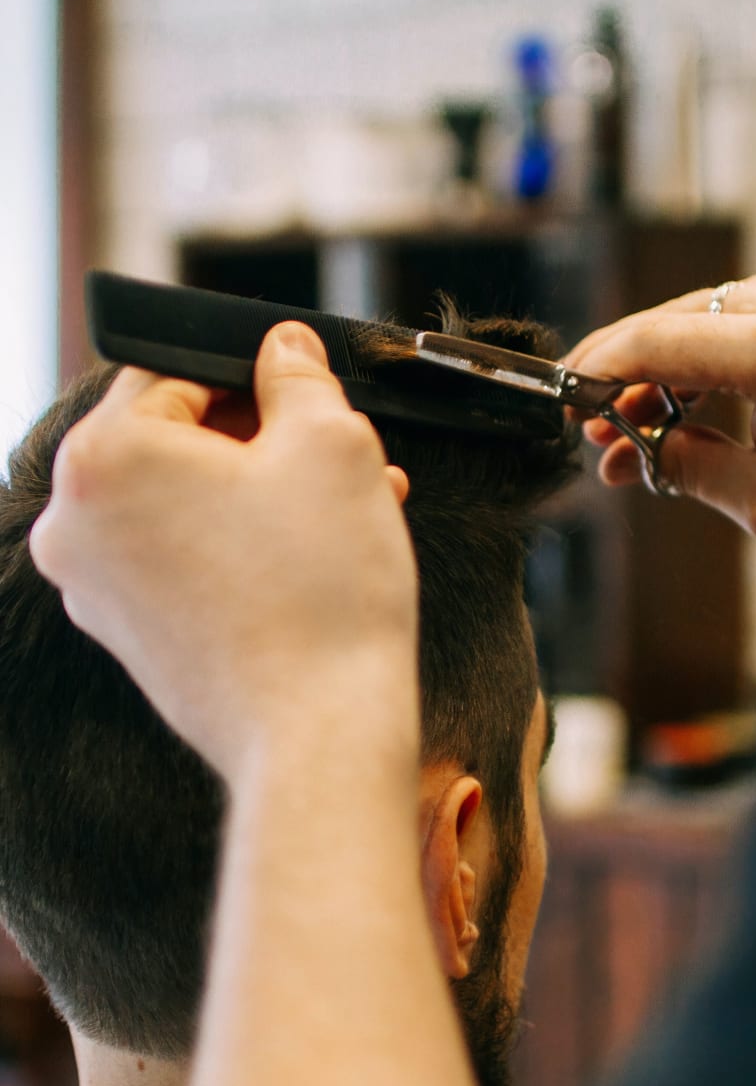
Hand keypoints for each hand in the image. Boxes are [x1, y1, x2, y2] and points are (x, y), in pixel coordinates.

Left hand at [30, 322, 417, 784]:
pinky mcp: (129, 636)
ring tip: (350, 507)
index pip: (172, 372)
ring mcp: (95, 589)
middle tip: (341, 454)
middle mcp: (75, 524)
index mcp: (104, 457)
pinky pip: (183, 560)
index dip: (251, 373)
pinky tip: (314, 556)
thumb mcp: (331, 445)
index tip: (304, 394)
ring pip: (186, 503)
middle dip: (265, 441)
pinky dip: (239, 547)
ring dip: (264, 494)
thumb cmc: (322, 592)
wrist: (320, 736)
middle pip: (176, 442)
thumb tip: (282, 349)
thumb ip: (299, 377)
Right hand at [566, 268, 755, 542]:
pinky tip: (674, 407)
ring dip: (656, 371)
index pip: (652, 340)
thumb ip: (692, 469)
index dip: (595, 370)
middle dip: (619, 376)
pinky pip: (736, 319)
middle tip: (588, 425)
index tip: (565, 404)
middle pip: (669, 320)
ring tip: (627, 430)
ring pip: (699, 317)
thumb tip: (630, 453)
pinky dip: (699, 360)